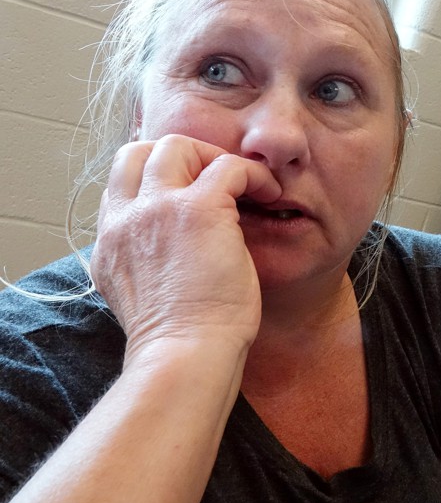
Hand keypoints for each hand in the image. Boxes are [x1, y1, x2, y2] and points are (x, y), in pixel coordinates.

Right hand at [91, 134, 281, 363]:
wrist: (185, 357)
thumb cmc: (180, 341)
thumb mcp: (143, 295)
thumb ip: (147, 261)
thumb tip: (174, 247)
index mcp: (110, 241)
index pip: (120, 182)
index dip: (155, 175)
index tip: (189, 187)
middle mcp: (124, 220)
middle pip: (140, 152)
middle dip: (182, 156)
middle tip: (218, 181)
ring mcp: (157, 209)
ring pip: (177, 145)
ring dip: (214, 157)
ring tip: (244, 185)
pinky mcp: (197, 210)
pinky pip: (228, 166)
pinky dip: (253, 174)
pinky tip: (269, 193)